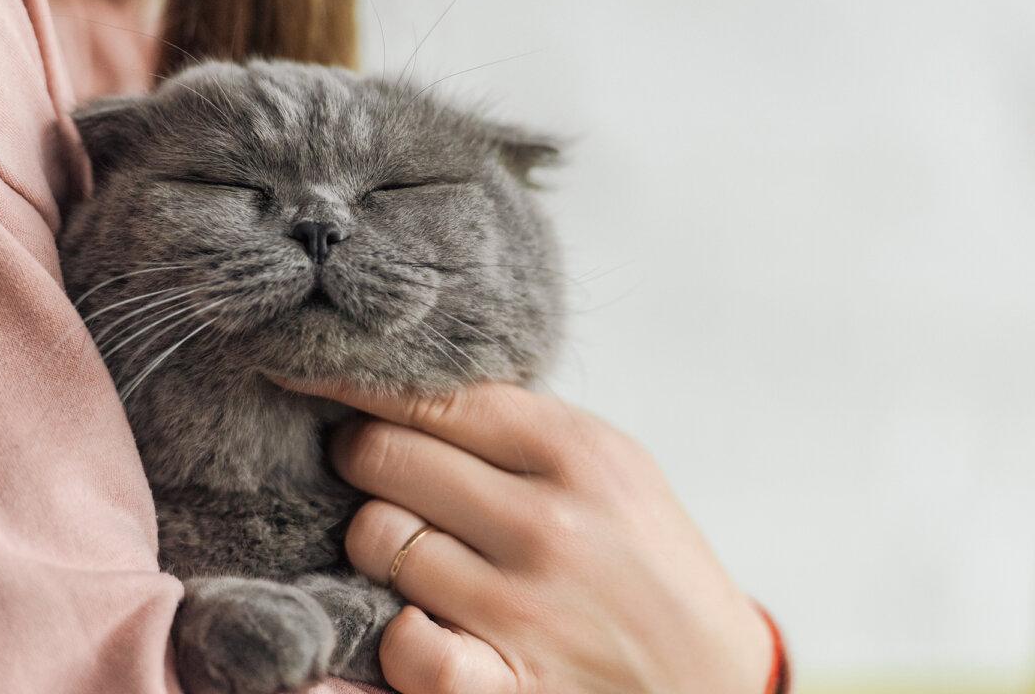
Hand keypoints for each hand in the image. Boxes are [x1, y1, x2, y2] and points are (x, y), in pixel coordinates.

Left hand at [274, 380, 772, 693]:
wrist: (717, 683)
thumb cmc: (652, 563)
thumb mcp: (615, 470)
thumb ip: (524, 428)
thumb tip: (410, 391)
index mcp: (581, 453)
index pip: (434, 395)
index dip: (362, 385)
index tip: (320, 375)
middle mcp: (552, 524)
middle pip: (385, 456)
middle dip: (360, 456)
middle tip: (368, 467)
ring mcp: (527, 610)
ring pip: (378, 539)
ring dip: (377, 543)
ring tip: (410, 548)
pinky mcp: (510, 686)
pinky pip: (404, 644)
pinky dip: (397, 632)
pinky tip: (422, 623)